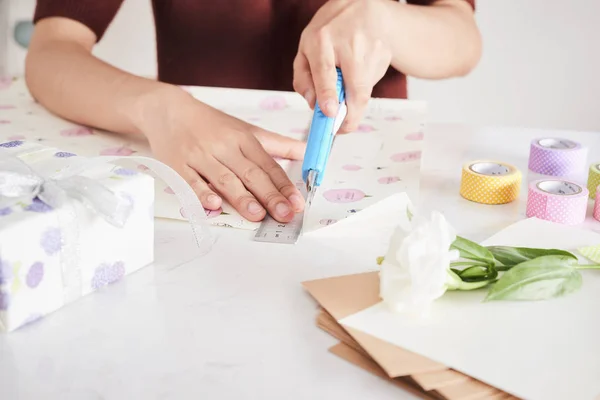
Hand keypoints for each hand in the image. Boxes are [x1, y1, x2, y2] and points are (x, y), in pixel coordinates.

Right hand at [141, 89, 305, 222]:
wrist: (168, 110)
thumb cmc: (210, 124)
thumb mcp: (245, 129)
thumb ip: (276, 144)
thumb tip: (305, 151)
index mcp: (243, 139)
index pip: (268, 165)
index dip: (284, 185)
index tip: (296, 202)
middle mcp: (224, 146)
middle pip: (250, 174)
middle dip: (269, 195)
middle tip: (284, 213)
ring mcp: (200, 155)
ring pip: (224, 179)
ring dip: (241, 198)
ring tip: (257, 215)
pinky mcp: (178, 164)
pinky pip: (191, 181)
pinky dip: (202, 193)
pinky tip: (214, 204)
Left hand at [293, 0, 391, 132]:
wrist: (363, 7)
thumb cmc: (330, 31)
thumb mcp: (307, 46)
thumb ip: (303, 76)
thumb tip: (313, 104)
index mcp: (322, 39)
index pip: (325, 70)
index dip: (327, 94)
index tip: (330, 113)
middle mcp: (349, 43)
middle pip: (356, 88)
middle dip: (351, 114)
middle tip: (342, 128)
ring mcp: (372, 49)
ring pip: (365, 90)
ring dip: (353, 98)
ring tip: (346, 80)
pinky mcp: (385, 56)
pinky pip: (371, 83)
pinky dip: (362, 85)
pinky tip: (358, 69)